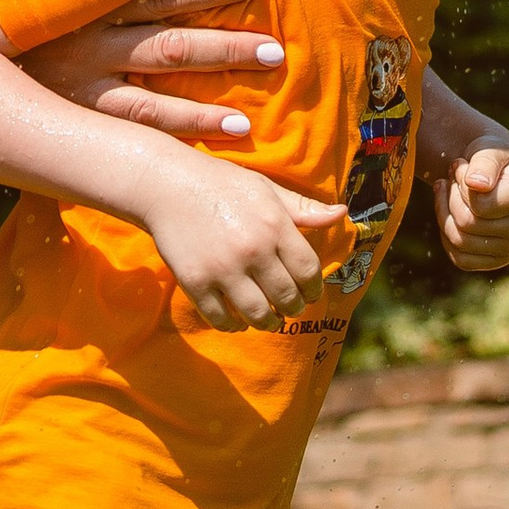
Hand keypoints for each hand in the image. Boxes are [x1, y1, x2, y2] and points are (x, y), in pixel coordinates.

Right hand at [20, 0, 286, 145]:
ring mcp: (84, 77)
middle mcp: (88, 35)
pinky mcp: (81, 112)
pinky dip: (193, 122)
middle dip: (226, 30)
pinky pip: (145, 119)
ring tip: (269, 62)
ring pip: (164, 71)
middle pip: (171, 30)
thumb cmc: (10, 12)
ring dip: (220, 65)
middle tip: (276, 37)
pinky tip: (236, 126)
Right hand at [140, 152, 350, 330]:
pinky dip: (233, 325)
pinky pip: (221, 319)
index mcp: (274, 225)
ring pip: (259, 315)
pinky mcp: (195, 282)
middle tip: (290, 308)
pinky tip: (237, 320)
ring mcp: (223, 269)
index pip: (309, 271)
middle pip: (287, 298)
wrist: (166, 184)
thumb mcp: (266, 188)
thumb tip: (343, 215)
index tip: (310, 292)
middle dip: (293, 308)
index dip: (314, 288)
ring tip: (268, 319)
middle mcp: (253, 250)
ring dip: (268, 322)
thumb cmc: (221, 184)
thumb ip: (303, 208)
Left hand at [434, 137, 508, 273]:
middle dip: (450, 196)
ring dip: (444, 212)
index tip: (459, 165)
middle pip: (467, 224)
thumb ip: (484, 163)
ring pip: (459, 241)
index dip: (460, 183)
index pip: (479, 205)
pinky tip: (449, 213)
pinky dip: (447, 235)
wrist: (491, 171)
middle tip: (450, 177)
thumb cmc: (490, 156)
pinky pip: (459, 259)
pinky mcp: (495, 261)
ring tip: (446, 190)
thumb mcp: (488, 149)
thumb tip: (476, 185)